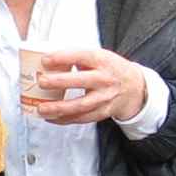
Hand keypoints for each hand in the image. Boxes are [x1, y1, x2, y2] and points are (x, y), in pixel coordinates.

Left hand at [27, 48, 151, 125]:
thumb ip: (76, 58)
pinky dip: (64, 120)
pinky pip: (82, 119)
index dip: (63, 57)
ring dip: (59, 108)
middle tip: (42, 82)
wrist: (134, 87)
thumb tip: (46, 60)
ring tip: (41, 108)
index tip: (45, 59)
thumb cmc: (110, 69)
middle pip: (81, 82)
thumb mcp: (98, 56)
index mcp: (102, 61)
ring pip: (80, 105)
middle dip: (59, 82)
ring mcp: (104, 98)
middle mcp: (104, 79)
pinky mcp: (102, 112)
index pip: (82, 56)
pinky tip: (51, 118)